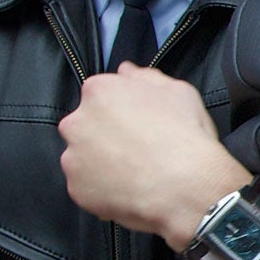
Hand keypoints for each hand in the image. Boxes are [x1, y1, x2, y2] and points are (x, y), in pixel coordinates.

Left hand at [58, 65, 248, 249]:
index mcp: (99, 92)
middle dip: (106, 134)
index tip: (138, 121)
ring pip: (84, 157)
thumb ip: (145, 76)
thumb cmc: (185, 136)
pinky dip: (104, 188)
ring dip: (102, 162)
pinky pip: (87, 187)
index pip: (100, 94)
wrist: (185, 187)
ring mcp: (73, 158)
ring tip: (136, 171)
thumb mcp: (178, 92)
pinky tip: (131, 188)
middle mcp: (77, 122)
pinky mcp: (76, 190)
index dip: (121, 108)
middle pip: (86, 125)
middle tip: (138, 147)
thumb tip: (126, 70)